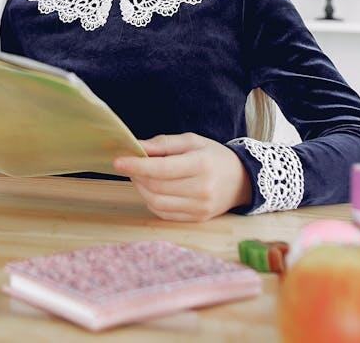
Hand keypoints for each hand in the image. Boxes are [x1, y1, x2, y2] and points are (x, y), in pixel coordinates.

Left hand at [112, 133, 251, 221]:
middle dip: (136, 175)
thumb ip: (163, 143)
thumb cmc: (213, 156)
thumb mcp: (192, 141)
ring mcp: (200, 208)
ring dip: (141, 189)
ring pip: (156, 202)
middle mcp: (202, 189)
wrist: (242, 180)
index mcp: (201, 165)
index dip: (136, 166)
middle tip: (129, 164)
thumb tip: (136, 147)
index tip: (117, 161)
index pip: (162, 169)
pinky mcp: (197, 219)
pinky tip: (152, 189)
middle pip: (156, 186)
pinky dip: (151, 201)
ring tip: (140, 176)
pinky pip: (163, 213)